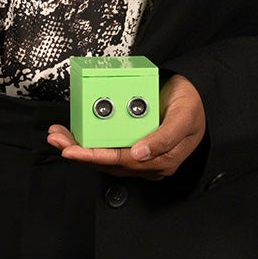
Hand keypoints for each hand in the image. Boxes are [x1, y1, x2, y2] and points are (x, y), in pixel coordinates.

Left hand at [47, 73, 205, 178]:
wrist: (200, 95)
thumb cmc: (193, 107)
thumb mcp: (184, 118)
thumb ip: (164, 138)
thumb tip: (139, 154)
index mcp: (161, 160)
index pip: (121, 162)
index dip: (94, 157)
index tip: (73, 151)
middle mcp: (148, 161)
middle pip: (107, 163)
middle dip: (79, 153)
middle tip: (57, 140)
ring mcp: (140, 153)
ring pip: (104, 156)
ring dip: (79, 147)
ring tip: (59, 136)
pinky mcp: (133, 143)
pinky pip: (108, 145)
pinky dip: (89, 140)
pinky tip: (75, 133)